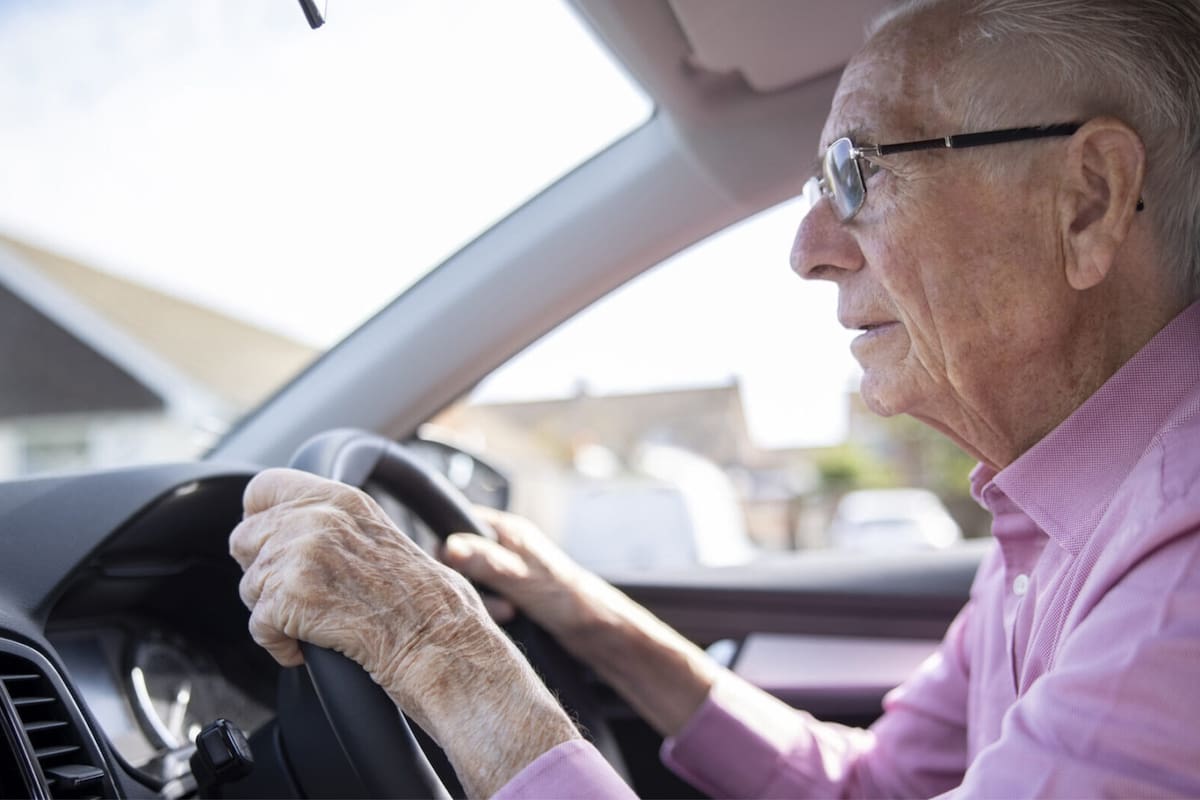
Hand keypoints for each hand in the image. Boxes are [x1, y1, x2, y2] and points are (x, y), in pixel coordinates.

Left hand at [229, 468, 494, 716]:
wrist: (440, 641)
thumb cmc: (424, 601)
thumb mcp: (381, 536)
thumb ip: (334, 524)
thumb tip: (290, 530)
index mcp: (341, 498)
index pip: (263, 488)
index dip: (259, 519)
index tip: (268, 543)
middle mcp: (317, 519)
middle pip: (245, 539)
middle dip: (264, 572)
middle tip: (298, 595)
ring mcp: (301, 556)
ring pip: (249, 587)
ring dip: (274, 613)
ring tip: (314, 623)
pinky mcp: (289, 598)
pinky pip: (257, 626)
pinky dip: (279, 645)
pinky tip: (308, 646)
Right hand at [442, 507, 616, 643]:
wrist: (601, 632)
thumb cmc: (569, 599)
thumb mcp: (522, 579)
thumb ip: (485, 563)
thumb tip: (448, 547)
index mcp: (508, 531)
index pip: (458, 523)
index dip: (448, 547)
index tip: (454, 574)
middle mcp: (505, 547)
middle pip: (460, 559)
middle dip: (468, 583)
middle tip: (496, 603)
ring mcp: (507, 572)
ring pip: (472, 583)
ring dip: (482, 602)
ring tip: (508, 614)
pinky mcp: (511, 596)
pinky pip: (484, 601)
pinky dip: (489, 613)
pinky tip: (506, 622)